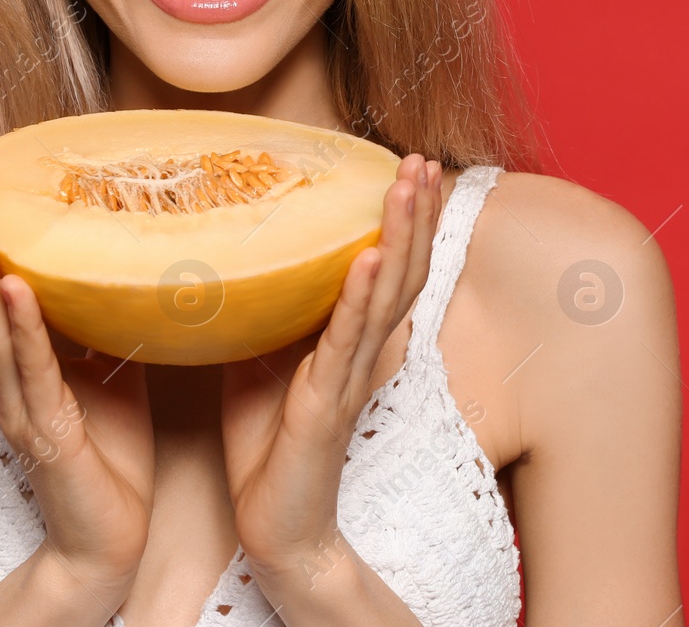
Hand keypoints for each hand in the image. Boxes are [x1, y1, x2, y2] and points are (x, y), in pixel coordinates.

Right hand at [0, 177, 155, 603]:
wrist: (108, 534)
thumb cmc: (109, 451)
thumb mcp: (110, 367)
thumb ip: (100, 320)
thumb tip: (119, 262)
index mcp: (17, 358)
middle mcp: (6, 377)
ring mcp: (19, 405)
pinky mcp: (45, 430)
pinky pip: (34, 370)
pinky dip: (24, 327)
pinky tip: (14, 288)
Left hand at [219, 154, 445, 577]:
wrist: (276, 528)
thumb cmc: (270, 449)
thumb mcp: (266, 362)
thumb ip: (280, 316)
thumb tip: (266, 264)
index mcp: (353, 341)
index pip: (392, 269)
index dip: (407, 220)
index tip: (412, 168)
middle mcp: (363, 353)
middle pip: (403, 271)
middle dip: (416, 213)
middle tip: (422, 160)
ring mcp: (349, 377)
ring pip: (387, 294)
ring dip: (401, 236)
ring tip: (409, 186)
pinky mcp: (326, 404)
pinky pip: (348, 341)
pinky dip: (359, 296)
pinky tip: (370, 257)